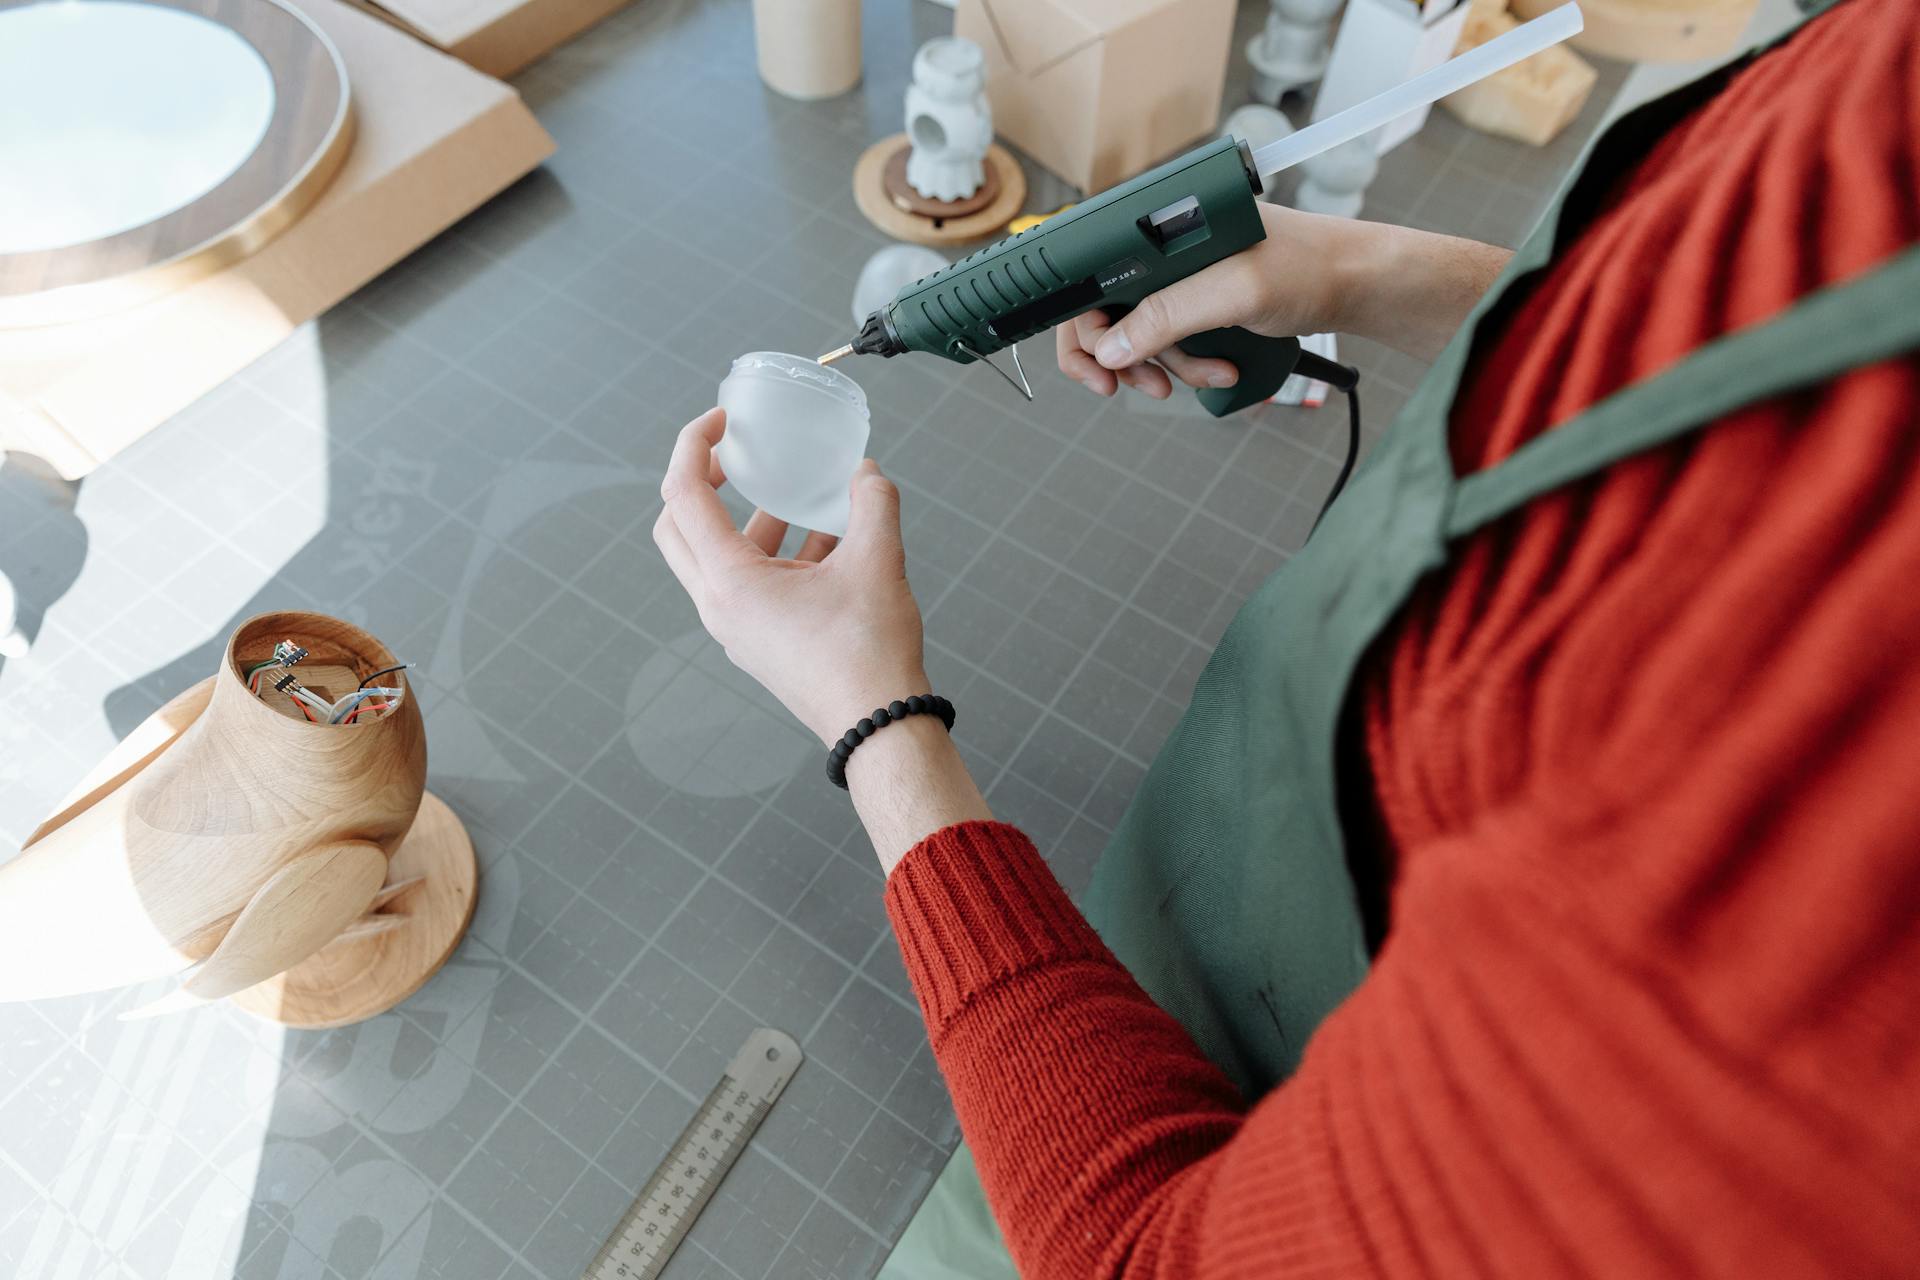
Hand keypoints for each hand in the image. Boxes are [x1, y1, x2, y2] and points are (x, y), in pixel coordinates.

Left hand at [653, 408, 929, 746]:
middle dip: (700, 482)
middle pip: (678, 527)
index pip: (682, 495)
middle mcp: (719, 606)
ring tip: (794, 492)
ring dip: (747, 518)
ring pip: (716, 557)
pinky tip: (824, 538)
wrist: (879, 726)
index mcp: (730, 582)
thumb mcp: (878, 562)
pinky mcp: (758, 641)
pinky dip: (773, 552)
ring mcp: (736, 628)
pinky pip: (748, 583)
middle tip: (735, 455)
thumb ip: (872, 503)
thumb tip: (867, 472)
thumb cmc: (868, 654)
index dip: (694, 444)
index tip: (724, 420)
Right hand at [1054, 205, 1511, 397]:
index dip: (1083, 325)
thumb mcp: (1232, 292)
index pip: (1088, 273)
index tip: (1098, 370)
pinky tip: (1220, 369)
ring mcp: (1181, 271)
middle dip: (1123, 355)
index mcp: (1159, 220)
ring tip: (1204, 378)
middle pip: (1105, 309)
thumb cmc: (1310, 266)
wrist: (1362, 283)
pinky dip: (1188, 361)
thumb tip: (1108, 348)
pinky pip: (1171, 337)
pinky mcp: (1200, 295)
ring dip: (1166, 365)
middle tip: (1139, 388)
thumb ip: (1167, 316)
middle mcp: (1161, 242)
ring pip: (1140, 332)